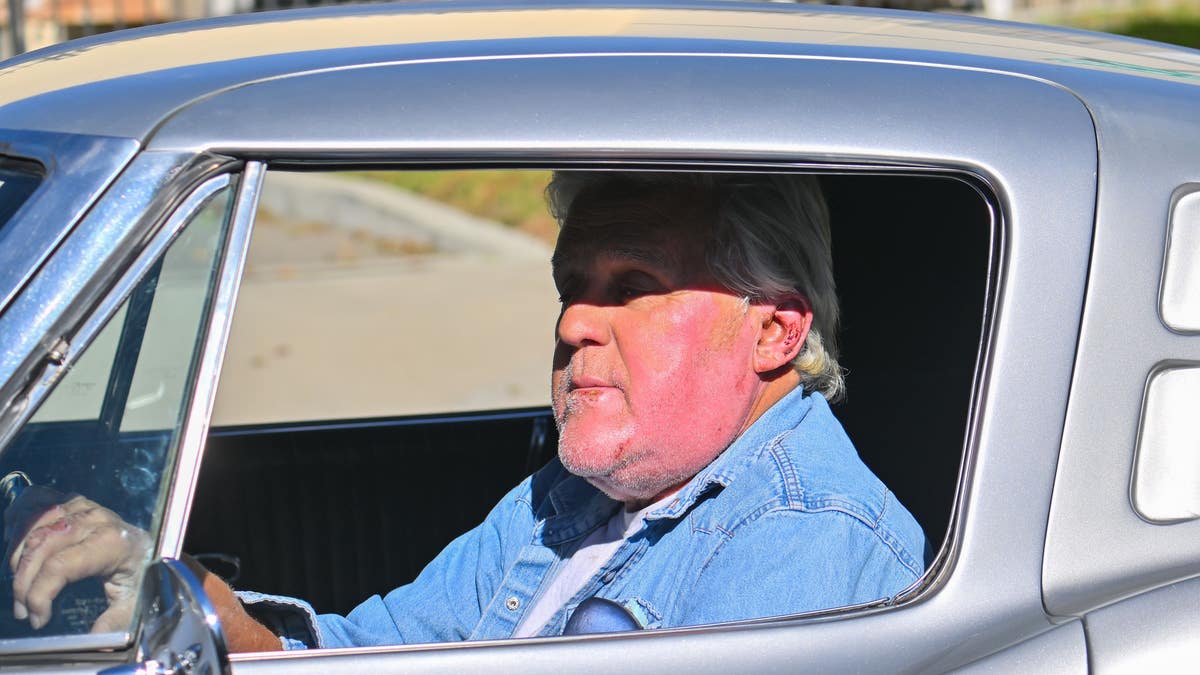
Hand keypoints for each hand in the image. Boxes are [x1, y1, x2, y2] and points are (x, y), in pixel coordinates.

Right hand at [8, 495, 150, 632]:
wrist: (152, 546)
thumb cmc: (143, 573)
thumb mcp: (135, 601)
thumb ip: (115, 621)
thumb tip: (96, 642)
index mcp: (112, 543)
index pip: (60, 566)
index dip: (40, 594)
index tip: (38, 619)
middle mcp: (97, 521)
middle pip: (41, 547)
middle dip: (24, 583)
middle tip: (23, 610)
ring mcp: (85, 509)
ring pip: (36, 532)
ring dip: (20, 563)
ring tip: (22, 591)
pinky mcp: (76, 505)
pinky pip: (40, 517)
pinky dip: (25, 541)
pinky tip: (25, 563)